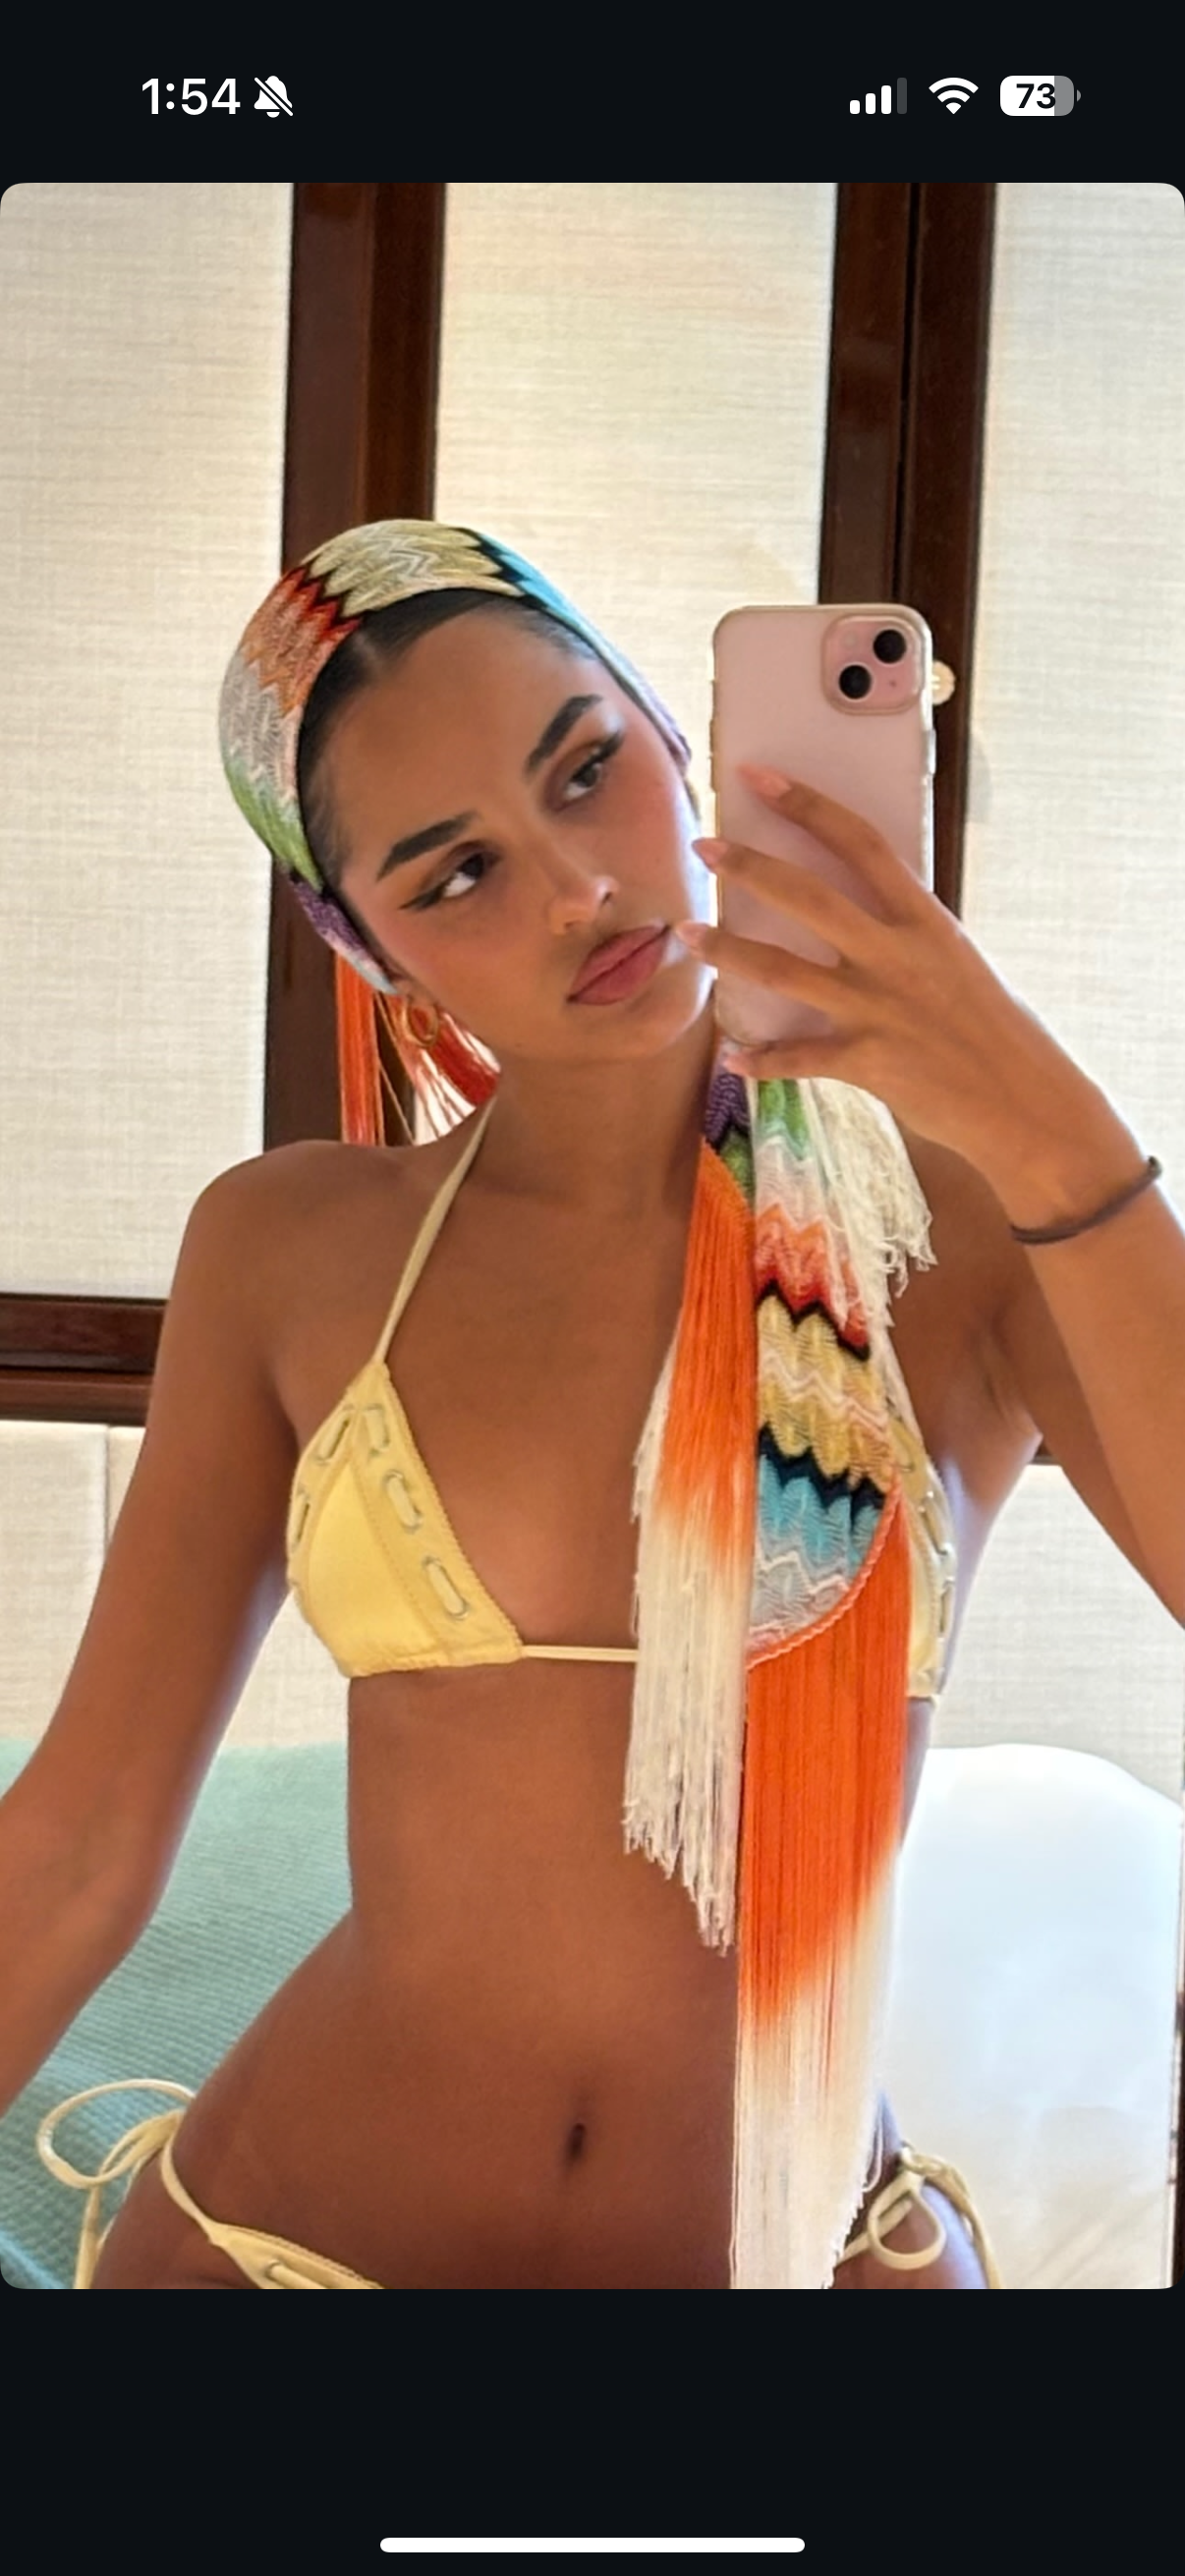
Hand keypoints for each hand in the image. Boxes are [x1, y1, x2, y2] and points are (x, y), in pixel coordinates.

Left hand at [673, 766, 1100, 1178]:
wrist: (1023, 1101)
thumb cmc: (990, 1027)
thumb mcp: (954, 960)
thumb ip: (904, 933)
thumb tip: (855, 908)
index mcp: (925, 920)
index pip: (860, 843)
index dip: (806, 805)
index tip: (758, 777)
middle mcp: (897, 955)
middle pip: (808, 896)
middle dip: (750, 867)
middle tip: (704, 846)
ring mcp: (879, 1008)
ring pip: (783, 971)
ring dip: (728, 952)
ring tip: (687, 935)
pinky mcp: (867, 1062)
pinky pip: (797, 1057)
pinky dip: (760, 1060)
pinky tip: (730, 1057)